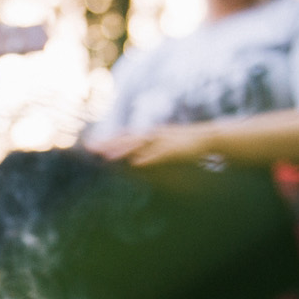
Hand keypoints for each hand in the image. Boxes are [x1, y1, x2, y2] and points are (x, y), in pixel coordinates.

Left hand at [83, 124, 218, 167]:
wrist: (208, 137)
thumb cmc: (184, 143)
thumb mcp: (163, 144)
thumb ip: (148, 150)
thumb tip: (134, 158)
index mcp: (149, 134)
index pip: (124, 137)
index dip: (107, 141)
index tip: (90, 146)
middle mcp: (152, 135)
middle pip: (126, 139)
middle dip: (108, 144)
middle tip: (90, 149)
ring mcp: (162, 141)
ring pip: (138, 145)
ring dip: (122, 150)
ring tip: (106, 157)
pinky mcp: (174, 150)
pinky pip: (158, 154)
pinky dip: (146, 158)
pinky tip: (135, 163)